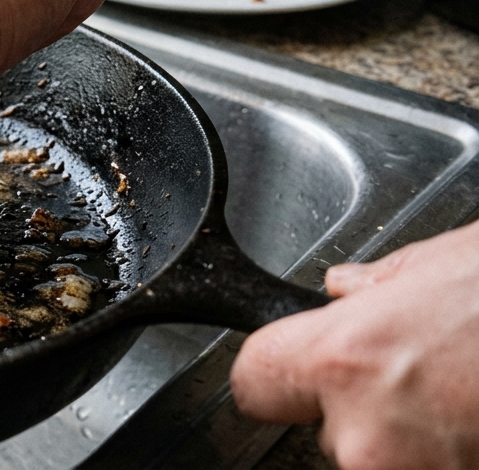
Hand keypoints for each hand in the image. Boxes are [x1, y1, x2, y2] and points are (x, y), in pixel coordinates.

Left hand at [232, 220, 478, 468]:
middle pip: (329, 434)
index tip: (298, 369)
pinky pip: (436, 467)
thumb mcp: (443, 262)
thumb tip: (346, 291)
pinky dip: (455, 451)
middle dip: (368, 409)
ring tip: (472, 393)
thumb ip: (380, 288)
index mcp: (343, 361)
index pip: (255, 381)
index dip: (280, 373)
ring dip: (420, 439)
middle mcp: (368, 436)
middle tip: (428, 376)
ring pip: (384, 462)